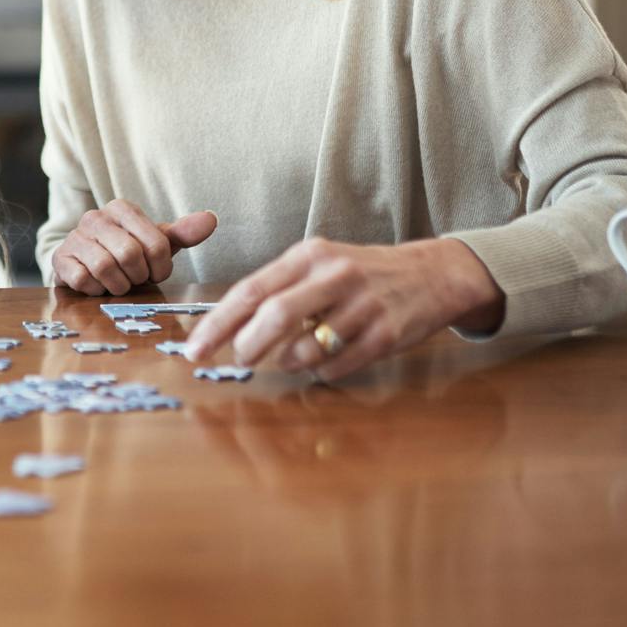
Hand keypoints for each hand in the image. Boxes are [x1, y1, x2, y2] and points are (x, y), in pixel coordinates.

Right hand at [51, 202, 217, 295]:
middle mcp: (95, 217)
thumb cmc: (126, 254)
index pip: (156, 243)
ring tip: (117, 283)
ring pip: (105, 267)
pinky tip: (97, 285)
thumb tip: (211, 218)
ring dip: (117, 285)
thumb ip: (183, 233)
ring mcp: (74, 237)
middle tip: (134, 279)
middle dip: (137, 277)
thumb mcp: (156, 243)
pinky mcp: (60, 259)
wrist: (85, 266)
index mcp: (122, 208)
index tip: (154, 272)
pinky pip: (83, 280)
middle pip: (130, 254)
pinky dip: (96, 290)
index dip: (161, 267)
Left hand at [182, 237, 503, 381]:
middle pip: (275, 315)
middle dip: (247, 345)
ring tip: (288, 358)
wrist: (432, 274)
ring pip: (307, 347)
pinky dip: (321, 371)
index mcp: (309, 255)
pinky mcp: (385, 333)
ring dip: (287, 361)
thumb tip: (229, 324)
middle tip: (237, 361)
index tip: (195, 348)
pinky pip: (337, 365)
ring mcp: (362, 304)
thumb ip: (279, 287)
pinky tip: (323, 362)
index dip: (218, 323)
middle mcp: (334, 275)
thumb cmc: (362, 273)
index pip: (251, 290)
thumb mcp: (320, 264)